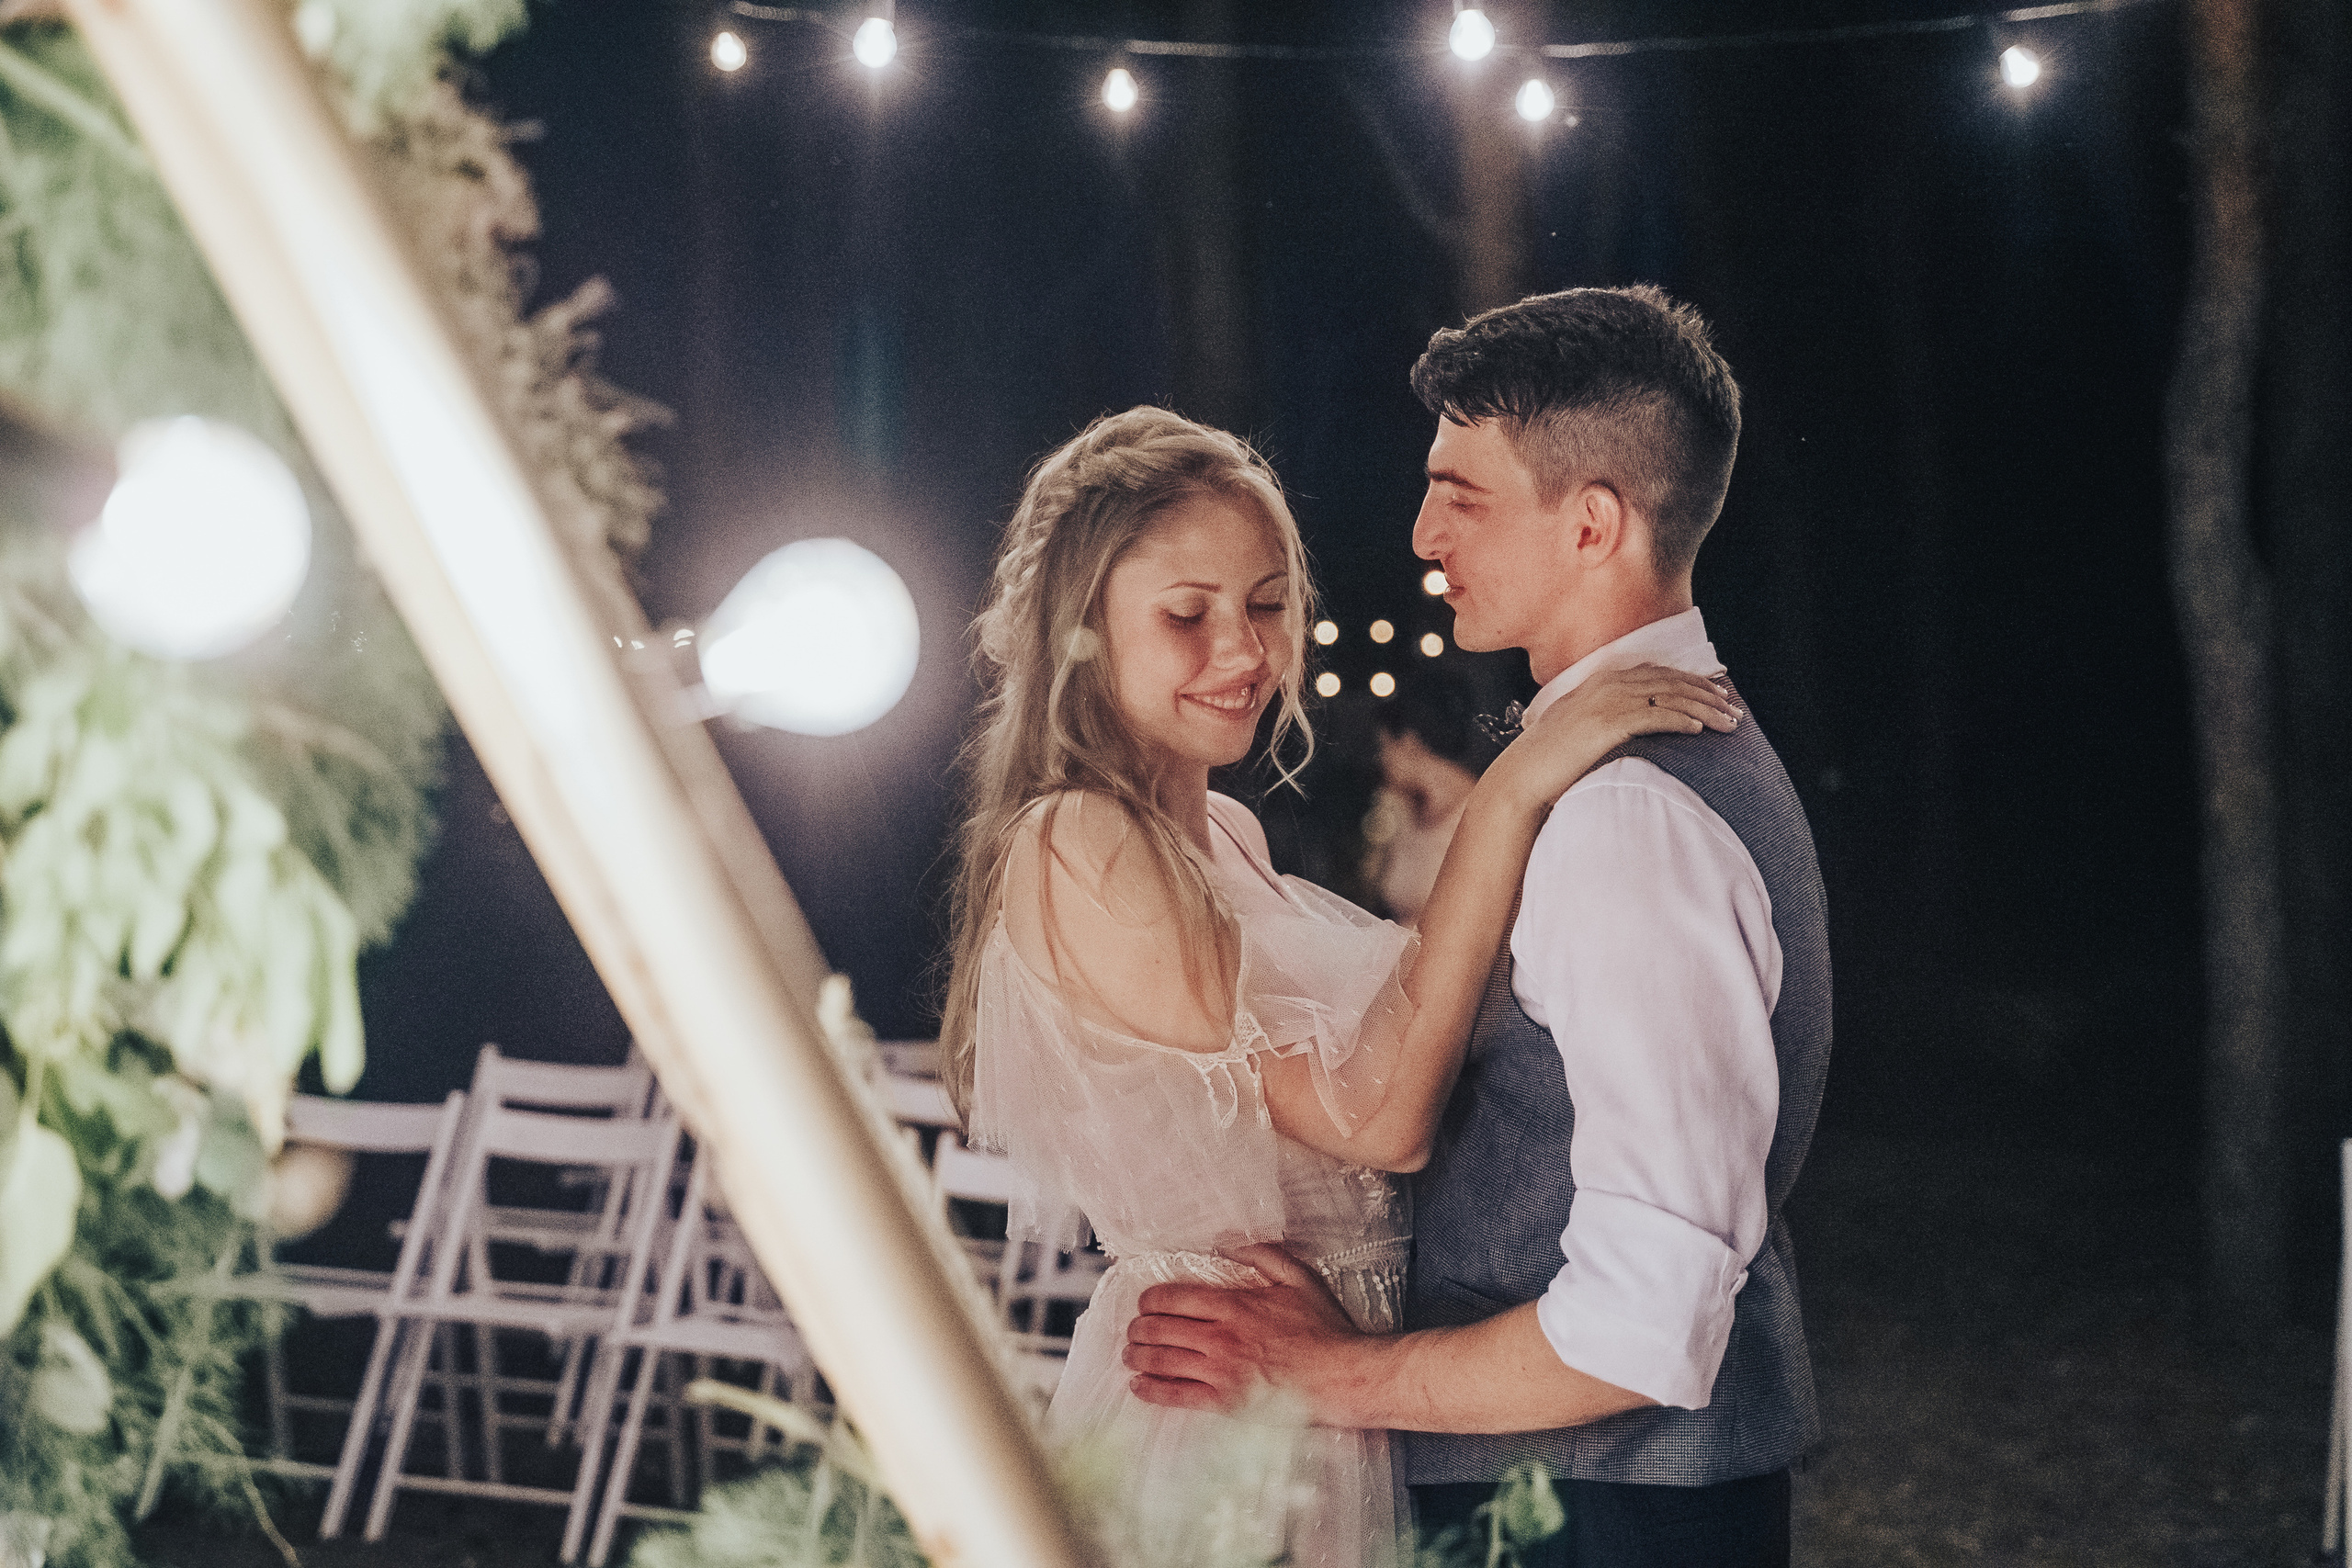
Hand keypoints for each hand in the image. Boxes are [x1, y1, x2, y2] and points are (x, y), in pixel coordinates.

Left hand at [1121, 1243, 1370, 1423]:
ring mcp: (1219, 1371)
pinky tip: (1139, 1386)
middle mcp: (1220, 1337)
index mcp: (1234, 1305)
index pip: (1173, 1297)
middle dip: (1138, 1328)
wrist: (1341, 1376)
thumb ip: (1263, 1255)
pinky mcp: (1224, 1402)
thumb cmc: (1324, 1331)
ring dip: (1137, 1357)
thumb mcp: (1298, 1278)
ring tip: (1130, 1355)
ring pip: (1161, 1361)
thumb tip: (1231, 1244)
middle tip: (1134, 1329)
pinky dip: (1151, 1390)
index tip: (1145, 1303)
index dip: (1150, 1300)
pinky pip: (1176, 1396)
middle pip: (1158, 1329)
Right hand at [1488, 663, 1738, 813]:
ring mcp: (1606, 701)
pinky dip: (1681, 719)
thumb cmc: (1548, 763)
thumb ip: (1604, 720)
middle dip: (1707, 693)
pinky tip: (1701, 729)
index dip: (1690, 682)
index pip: (1657, 674)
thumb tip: (1631, 729)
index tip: (1715, 694)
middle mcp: (1605, 684)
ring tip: (1729, 722)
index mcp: (1599, 681)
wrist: (1522, 778)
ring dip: (1704, 708)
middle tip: (1734, 709)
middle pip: (1670, 681)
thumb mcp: (1577, 730)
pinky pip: (1656, 716)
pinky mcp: (1608, 723)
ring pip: (1669, 696)